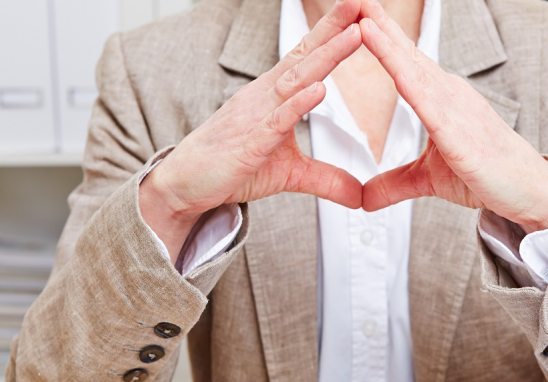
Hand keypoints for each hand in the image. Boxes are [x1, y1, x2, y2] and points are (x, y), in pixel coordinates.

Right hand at [141, 0, 363, 260]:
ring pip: (296, 80)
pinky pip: (276, 120)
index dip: (333, 33)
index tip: (360, 11)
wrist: (185, 185)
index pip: (308, 57)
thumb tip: (360, 196)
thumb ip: (327, 178)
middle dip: (335, 29)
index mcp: (274, 95)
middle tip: (362, 3)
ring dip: (327, 56)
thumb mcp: (290, 174)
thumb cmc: (232, 168)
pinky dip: (298, 105)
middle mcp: (265, 96)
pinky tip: (319, 90)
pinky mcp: (249, 142)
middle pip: (306, 57)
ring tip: (355, 34)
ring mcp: (256, 116)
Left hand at [358, 0, 547, 232]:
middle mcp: (449, 96)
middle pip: (408, 55)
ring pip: (417, 73)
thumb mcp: (429, 179)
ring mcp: (458, 111)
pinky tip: (395, 70)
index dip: (382, 36)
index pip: (406, 61)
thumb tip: (363, 199)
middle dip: (381, 24)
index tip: (356, 11)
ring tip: (365, 18)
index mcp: (440, 99)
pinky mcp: (463, 137)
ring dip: (389, 45)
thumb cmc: (485, 176)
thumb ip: (394, 184)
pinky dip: (413, 85)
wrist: (530, 193)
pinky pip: (433, 107)